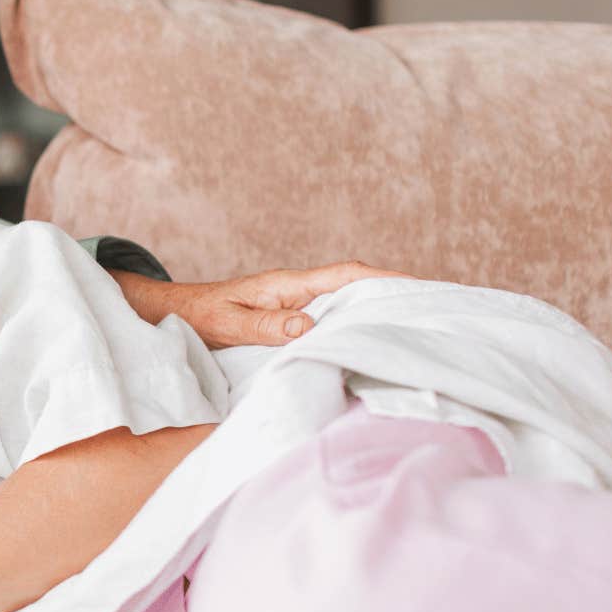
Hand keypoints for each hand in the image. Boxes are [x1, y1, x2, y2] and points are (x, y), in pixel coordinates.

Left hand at [171, 260, 414, 348]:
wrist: (176, 314)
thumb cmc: (200, 317)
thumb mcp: (231, 324)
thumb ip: (267, 325)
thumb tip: (309, 325)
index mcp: (288, 285)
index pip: (344, 276)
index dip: (382, 278)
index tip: (417, 285)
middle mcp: (298, 290)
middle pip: (355, 284)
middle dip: (393, 290)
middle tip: (435, 305)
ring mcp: (296, 302)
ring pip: (346, 299)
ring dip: (377, 306)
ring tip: (416, 321)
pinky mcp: (291, 316)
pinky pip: (331, 314)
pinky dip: (354, 320)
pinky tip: (370, 335)